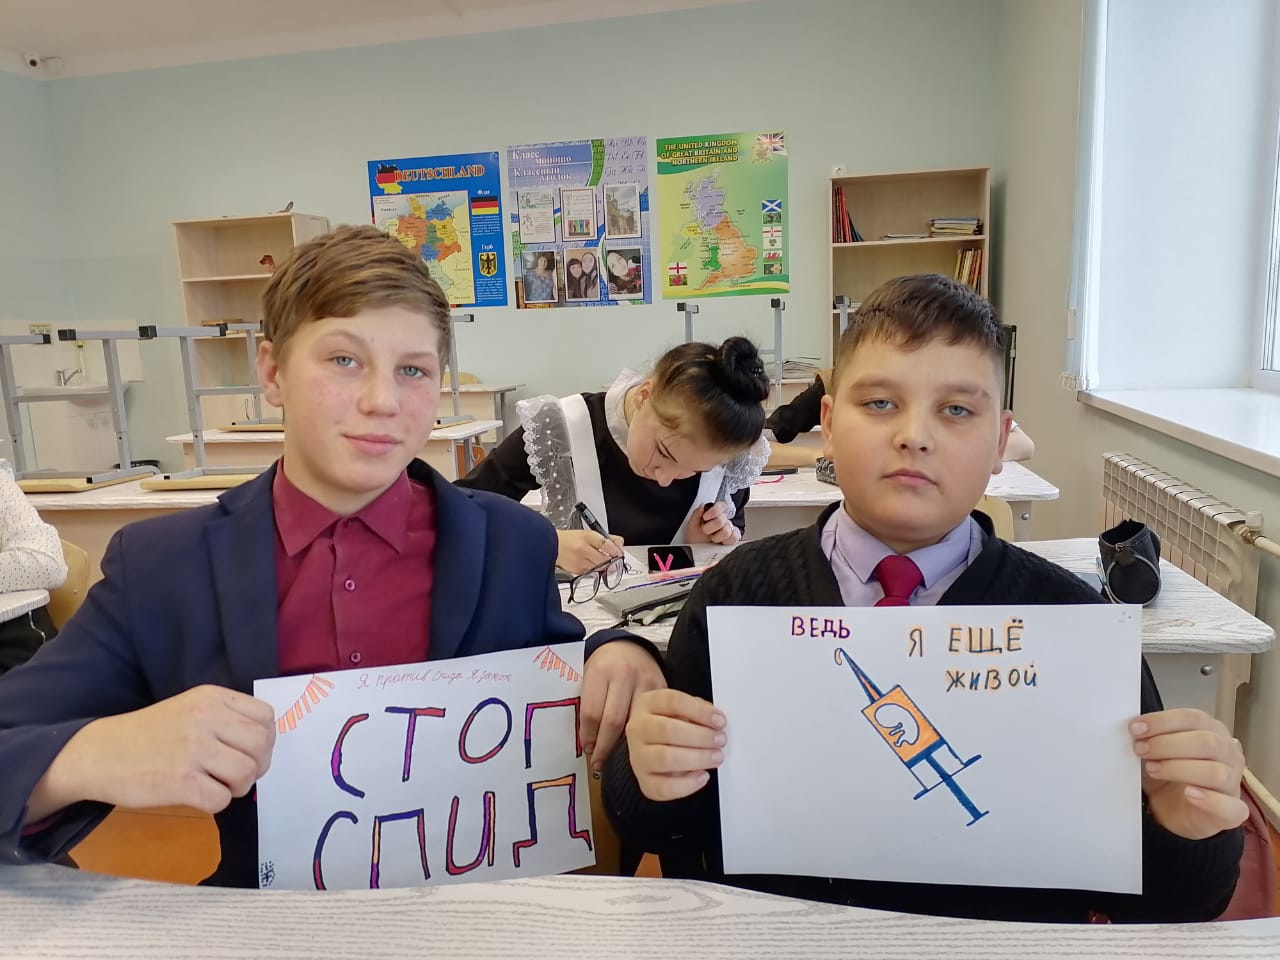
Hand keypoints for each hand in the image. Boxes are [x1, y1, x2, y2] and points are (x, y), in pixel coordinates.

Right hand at [30, 685, 275, 819]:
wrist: (99, 753)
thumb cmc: (148, 733)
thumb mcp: (189, 708)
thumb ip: (225, 718)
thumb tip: (264, 744)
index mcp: (211, 698)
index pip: (266, 717)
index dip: (265, 739)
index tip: (250, 751)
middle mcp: (205, 718)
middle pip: (261, 746)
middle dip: (258, 766)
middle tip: (238, 774)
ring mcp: (193, 750)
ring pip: (247, 773)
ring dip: (238, 786)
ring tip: (218, 785)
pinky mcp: (180, 781)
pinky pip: (221, 799)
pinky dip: (216, 802)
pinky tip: (198, 795)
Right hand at [557, 529, 624, 574]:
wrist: (552, 545)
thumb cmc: (571, 539)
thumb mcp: (589, 533)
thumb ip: (607, 539)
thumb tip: (619, 547)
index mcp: (587, 536)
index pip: (606, 544)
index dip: (616, 550)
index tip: (619, 553)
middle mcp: (583, 549)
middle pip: (605, 559)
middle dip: (613, 561)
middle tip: (616, 560)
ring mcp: (579, 561)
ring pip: (600, 568)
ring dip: (607, 567)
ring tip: (606, 562)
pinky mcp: (577, 571)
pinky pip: (593, 572)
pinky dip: (597, 570)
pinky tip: (594, 565)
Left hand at [581, 641, 665, 770]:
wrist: (629, 646)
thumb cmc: (604, 666)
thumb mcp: (588, 676)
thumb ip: (587, 703)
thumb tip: (585, 741)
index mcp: (600, 670)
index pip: (592, 712)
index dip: (588, 735)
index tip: (587, 748)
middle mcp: (624, 675)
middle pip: (614, 721)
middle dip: (605, 746)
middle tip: (599, 761)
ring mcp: (646, 682)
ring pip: (636, 723)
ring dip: (626, 745)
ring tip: (618, 759)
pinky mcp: (662, 688)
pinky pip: (654, 718)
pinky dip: (645, 734)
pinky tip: (638, 744)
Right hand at [626, 688, 725, 800]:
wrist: (650, 742)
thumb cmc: (670, 722)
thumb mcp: (682, 707)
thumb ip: (697, 710)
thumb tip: (716, 721)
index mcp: (648, 704)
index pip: (672, 702)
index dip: (699, 711)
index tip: (720, 720)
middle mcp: (638, 729)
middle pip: (668, 730)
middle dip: (700, 736)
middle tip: (720, 740)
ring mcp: (638, 756)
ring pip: (665, 758)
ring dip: (697, 758)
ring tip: (716, 757)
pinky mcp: (644, 781)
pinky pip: (663, 788)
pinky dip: (687, 784)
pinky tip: (702, 775)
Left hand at [686, 502, 740, 545]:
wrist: (698, 549)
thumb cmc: (695, 537)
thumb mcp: (692, 525)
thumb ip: (696, 514)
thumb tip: (702, 506)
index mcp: (713, 514)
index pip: (720, 506)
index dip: (714, 511)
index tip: (705, 517)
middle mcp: (722, 520)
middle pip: (722, 519)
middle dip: (711, 527)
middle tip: (706, 531)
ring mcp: (728, 528)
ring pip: (728, 530)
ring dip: (718, 536)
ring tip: (712, 538)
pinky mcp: (732, 538)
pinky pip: (734, 538)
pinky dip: (727, 541)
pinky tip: (720, 542)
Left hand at [1132, 708, 1247, 839]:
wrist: (1173, 810)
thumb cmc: (1167, 774)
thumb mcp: (1155, 751)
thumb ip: (1150, 737)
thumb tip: (1134, 728)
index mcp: (1212, 732)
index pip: (1194, 718)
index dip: (1163, 721)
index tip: (1136, 728)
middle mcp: (1228, 755)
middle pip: (1207, 742)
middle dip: (1167, 744)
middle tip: (1140, 749)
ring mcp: (1233, 783)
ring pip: (1216, 772)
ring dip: (1178, 769)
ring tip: (1153, 769)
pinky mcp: (1233, 812)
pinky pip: (1231, 807)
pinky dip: (1209, 800)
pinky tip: (1189, 794)